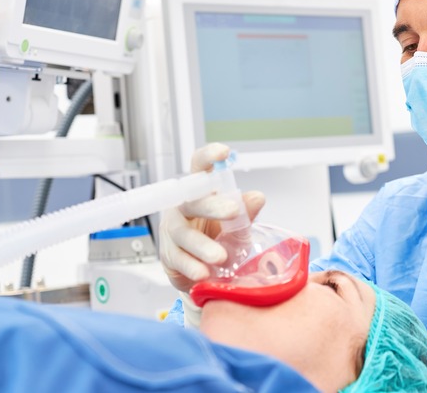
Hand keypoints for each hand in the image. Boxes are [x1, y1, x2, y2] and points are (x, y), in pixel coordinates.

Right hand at [160, 143, 265, 290]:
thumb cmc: (218, 238)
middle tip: (234, 211)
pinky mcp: (169, 255)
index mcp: (200, 193)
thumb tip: (257, 197)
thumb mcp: (236, 225)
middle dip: (212, 206)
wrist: (203, 270)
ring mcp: (173, 231)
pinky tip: (204, 273)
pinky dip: (192, 266)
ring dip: (202, 245)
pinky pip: (178, 259)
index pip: (199, 168)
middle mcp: (183, 208)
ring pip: (182, 233)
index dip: (208, 157)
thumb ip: (246, 212)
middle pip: (191, 200)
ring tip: (221, 256)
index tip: (223, 152)